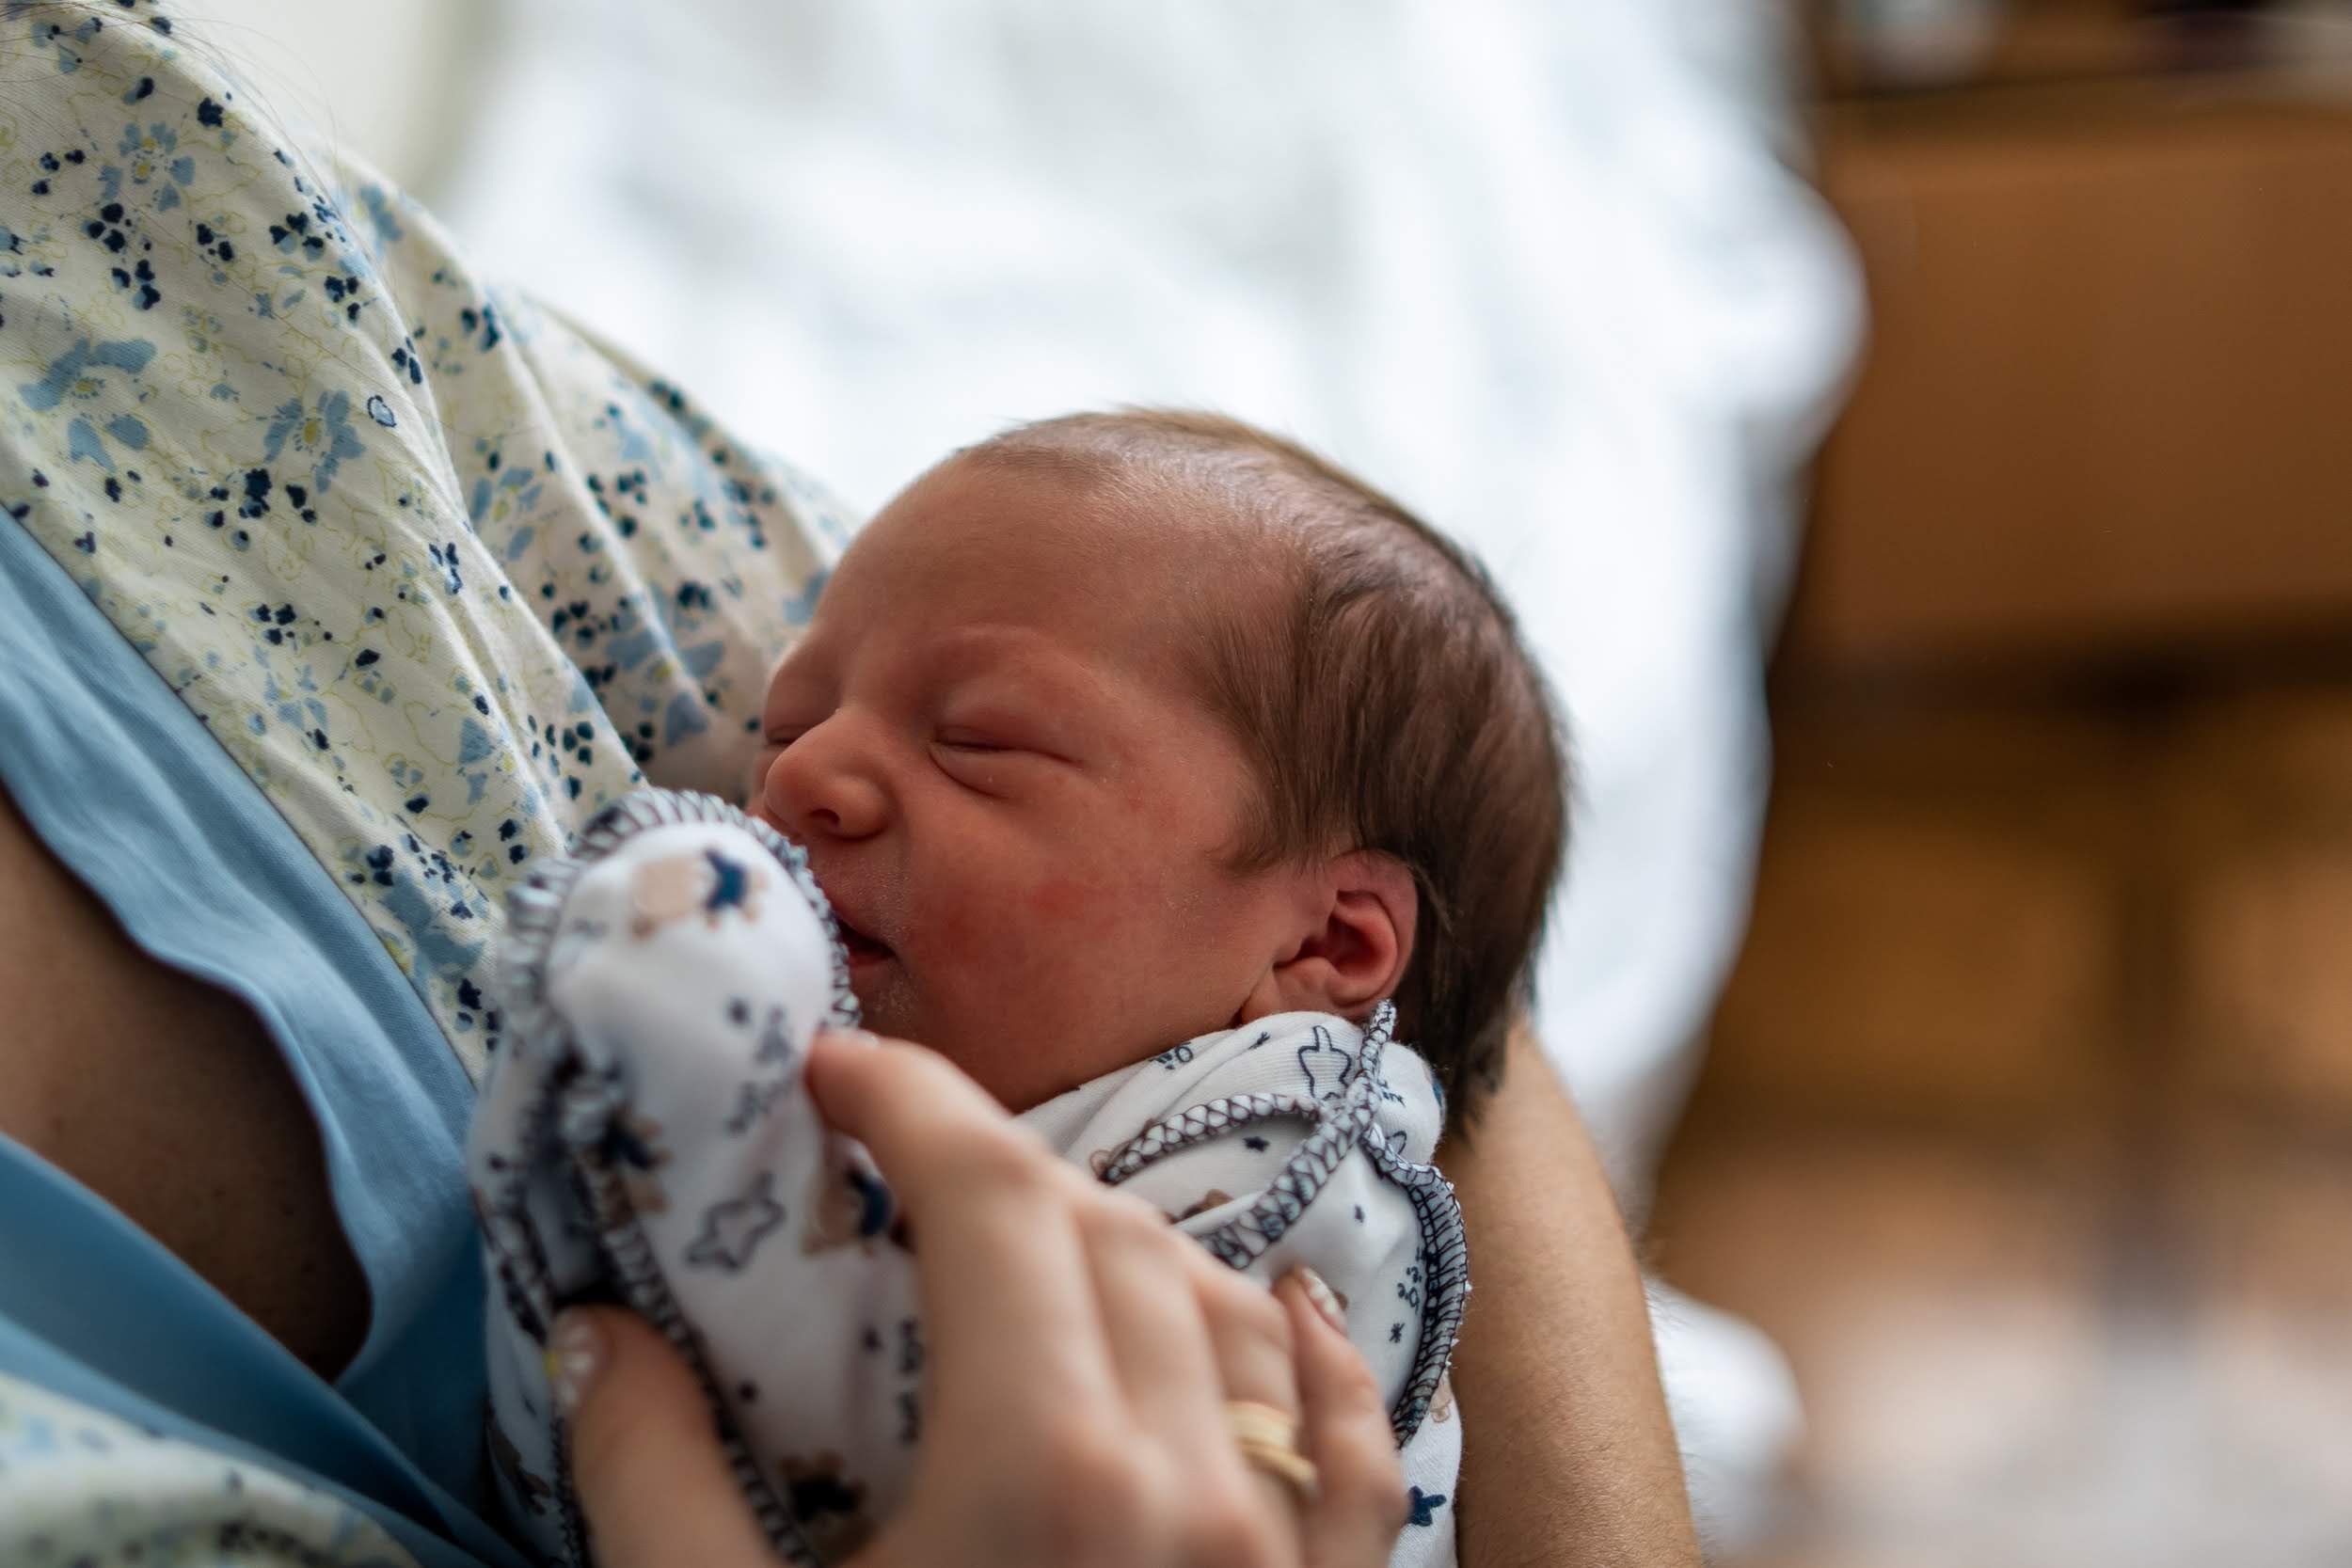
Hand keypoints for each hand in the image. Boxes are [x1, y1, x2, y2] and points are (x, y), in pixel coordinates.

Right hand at [556, 1028, 1406, 1567]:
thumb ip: (655, 1481)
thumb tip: (599, 1334)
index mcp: (1048, 1466)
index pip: (992, 1195)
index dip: (909, 1100)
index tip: (833, 1068)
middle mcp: (1196, 1476)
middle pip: (1102, 1229)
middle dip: (989, 1168)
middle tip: (890, 1169)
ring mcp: (1287, 1544)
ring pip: (1224, 1305)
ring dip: (1120, 1241)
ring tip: (1026, 1238)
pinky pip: (1353, 1433)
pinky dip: (1306, 1348)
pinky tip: (1278, 1304)